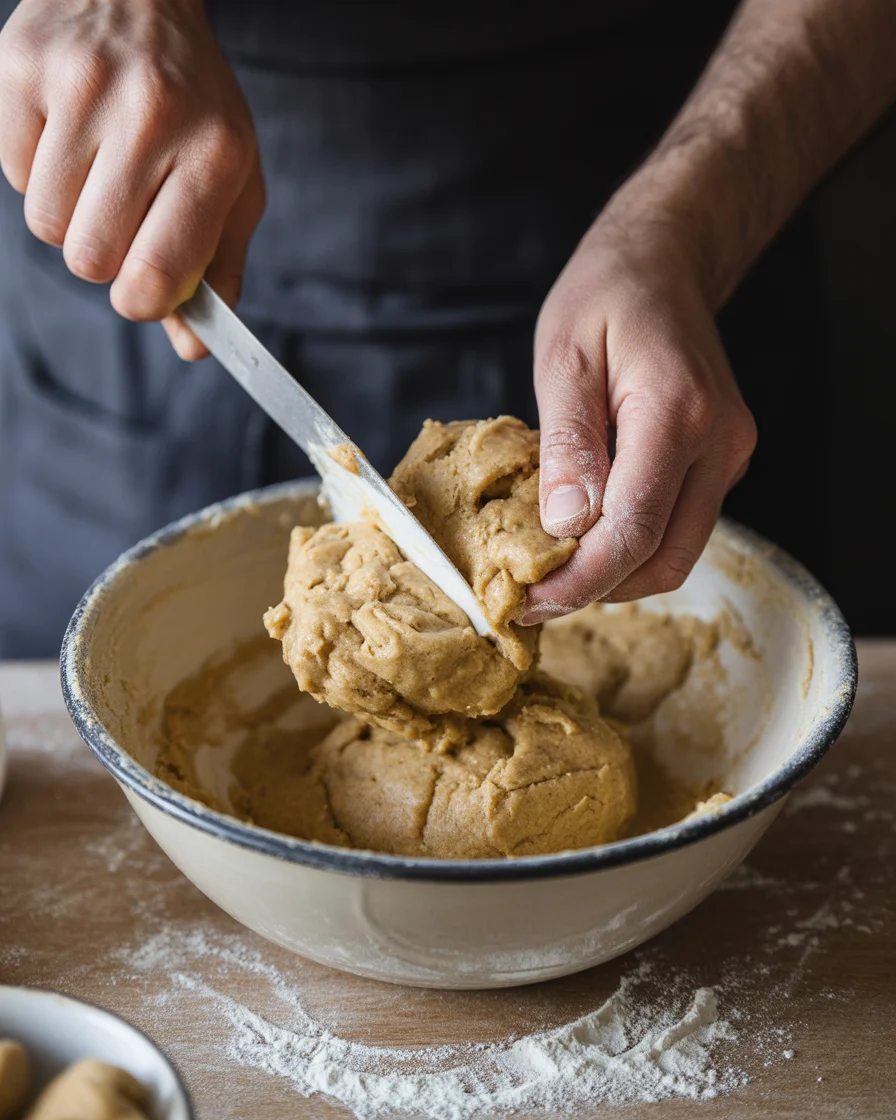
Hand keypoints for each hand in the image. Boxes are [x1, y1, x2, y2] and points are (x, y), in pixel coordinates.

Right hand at [0, 0, 263, 358]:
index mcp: (213, 154)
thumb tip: (191, 345)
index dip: (141, 303)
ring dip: (69, 215)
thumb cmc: (195, 105)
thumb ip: (218, 267)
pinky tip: (69, 137)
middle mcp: (149, 116)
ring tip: (98, 169)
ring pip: (45, 224)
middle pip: (90, 258)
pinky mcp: (20, 68)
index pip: (157, 272)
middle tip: (123, 215)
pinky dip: (37, 172)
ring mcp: (79, 87)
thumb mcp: (233, 181)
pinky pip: (12, 175)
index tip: (142, 293)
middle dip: (104, 255)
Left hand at [521, 200, 755, 622]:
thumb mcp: (563, 359)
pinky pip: (680, 528)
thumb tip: (565, 527)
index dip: (580, 580)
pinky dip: (634, 548)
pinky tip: (589, 538)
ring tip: (554, 572)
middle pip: (664, 560)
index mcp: (678, 413)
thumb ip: (566, 445)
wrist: (665, 264)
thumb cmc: (605, 296)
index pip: (634, 530)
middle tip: (534, 599)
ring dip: (616, 576)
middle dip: (597, 590)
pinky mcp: (723, 462)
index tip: (528, 603)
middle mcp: (719, 443)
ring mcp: (729, 455)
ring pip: (676, 554)